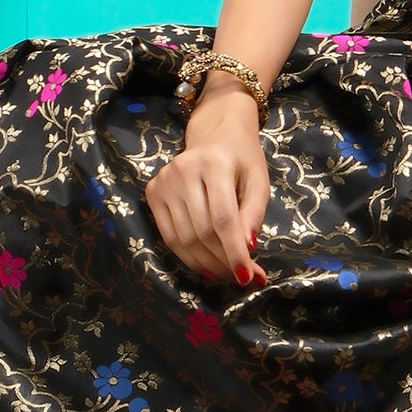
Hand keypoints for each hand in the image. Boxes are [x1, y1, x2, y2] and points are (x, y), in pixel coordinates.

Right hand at [146, 77, 268, 286]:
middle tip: (242, 278)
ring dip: (207, 263)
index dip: (234, 251)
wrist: (214, 134)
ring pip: (184, 238)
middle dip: (223, 261)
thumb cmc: (241, 159)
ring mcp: (164, 181)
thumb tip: (247, 249)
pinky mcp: (153, 191)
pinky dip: (188, 256)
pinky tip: (206, 265)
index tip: (247, 276)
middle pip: (202, 231)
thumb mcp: (258, 181)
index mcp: (214, 163)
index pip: (222, 218)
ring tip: (226, 273)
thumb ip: (254, 213)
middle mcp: (183, 170)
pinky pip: (169, 235)